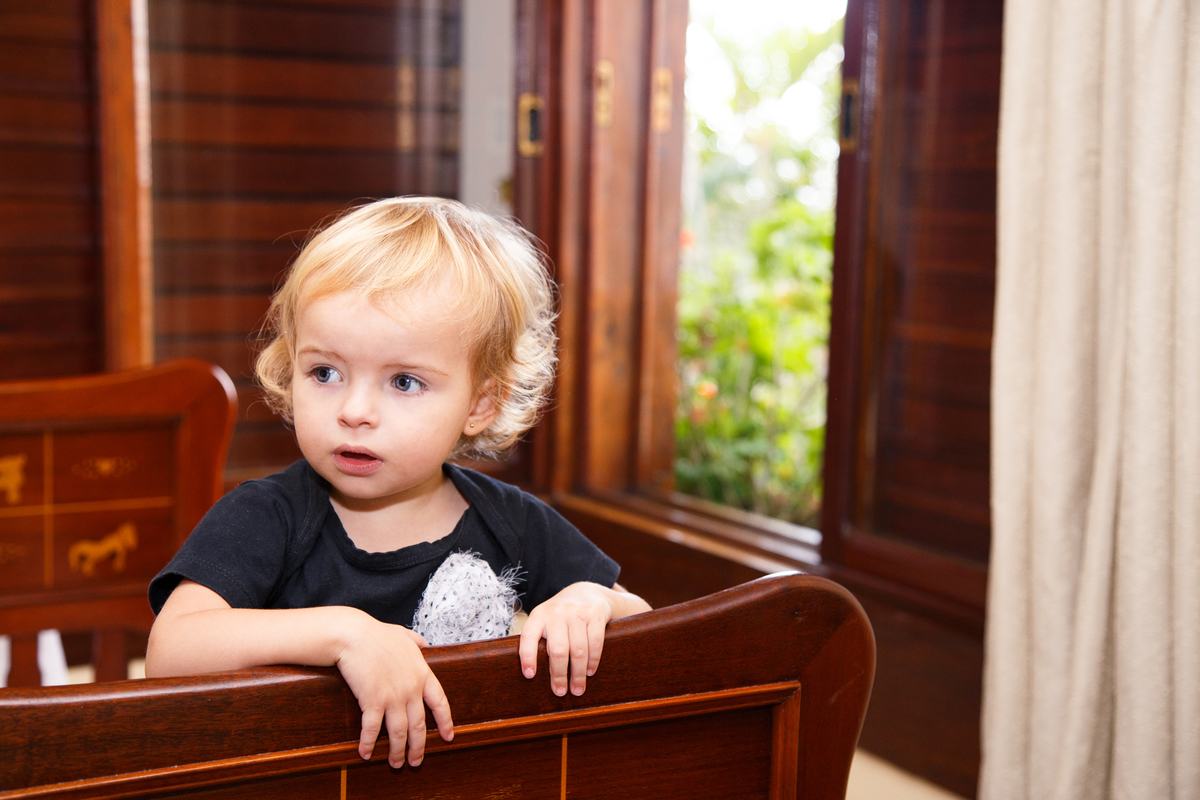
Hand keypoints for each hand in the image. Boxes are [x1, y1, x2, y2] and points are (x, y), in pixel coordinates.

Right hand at [334, 615, 453, 767]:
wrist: (354, 635)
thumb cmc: (377, 634)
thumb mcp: (405, 635)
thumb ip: (418, 643)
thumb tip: (426, 645)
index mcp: (422, 673)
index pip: (440, 703)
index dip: (446, 722)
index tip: (448, 736)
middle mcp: (411, 688)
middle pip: (419, 725)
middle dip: (418, 747)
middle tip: (416, 762)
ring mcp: (392, 696)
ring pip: (399, 732)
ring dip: (397, 752)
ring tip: (396, 764)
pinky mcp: (372, 701)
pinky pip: (372, 729)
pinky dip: (368, 743)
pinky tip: (365, 753)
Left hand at [518, 582, 614, 696]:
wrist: (585, 593)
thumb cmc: (559, 616)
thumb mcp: (544, 620)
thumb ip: (536, 640)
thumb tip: (526, 671)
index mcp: (539, 615)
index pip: (528, 636)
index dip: (527, 656)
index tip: (529, 675)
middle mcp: (557, 612)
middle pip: (558, 651)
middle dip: (559, 675)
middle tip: (560, 692)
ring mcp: (577, 612)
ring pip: (578, 651)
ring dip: (578, 674)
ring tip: (577, 689)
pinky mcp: (596, 614)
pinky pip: (595, 644)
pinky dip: (593, 661)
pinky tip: (590, 671)